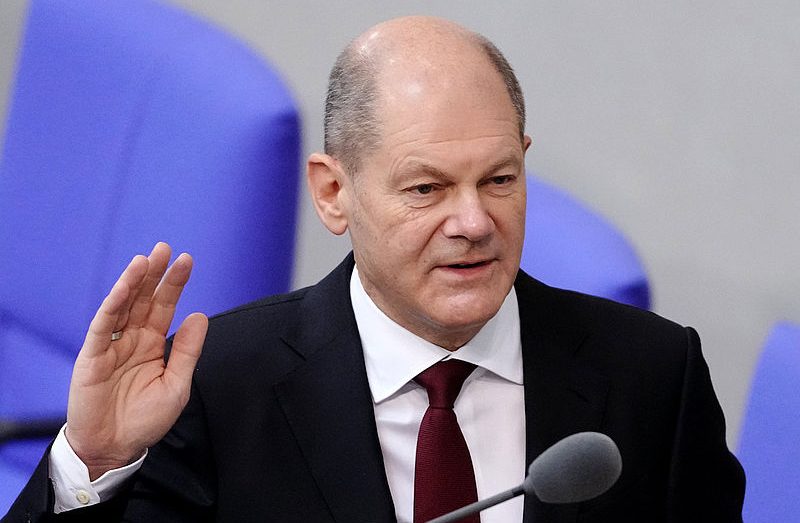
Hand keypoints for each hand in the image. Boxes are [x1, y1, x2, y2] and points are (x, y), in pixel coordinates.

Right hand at [65, 242, 207, 479]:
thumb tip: (200, 316)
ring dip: (133, 282)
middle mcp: (132, 339)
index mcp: (152, 344)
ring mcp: (111, 345)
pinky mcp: (92, 356)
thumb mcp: (177, 384)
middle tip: (166, 248)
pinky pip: (103, 325)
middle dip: (154, 274)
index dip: (174, 284)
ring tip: (147, 260)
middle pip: (143, 299)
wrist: (115, 447)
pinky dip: (114, 304)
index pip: (164, 307)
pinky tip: (125, 286)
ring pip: (123, 306)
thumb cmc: (145, 419)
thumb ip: (188, 351)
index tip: (187, 261)